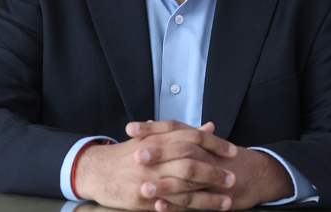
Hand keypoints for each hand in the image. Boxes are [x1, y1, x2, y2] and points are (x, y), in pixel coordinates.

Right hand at [74, 121, 236, 210]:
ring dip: (207, 195)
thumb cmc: (129, 153)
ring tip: (226, 200)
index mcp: (158, 138)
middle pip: (190, 162)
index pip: (192, 138)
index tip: (232, 151)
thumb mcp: (154, 136)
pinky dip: (187, 208)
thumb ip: (183, 133)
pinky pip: (169, 204)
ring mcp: (149, 179)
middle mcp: (154, 157)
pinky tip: (203, 211)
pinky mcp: (143, 198)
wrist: (97, 170)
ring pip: (183, 187)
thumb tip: (210, 126)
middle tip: (232, 178)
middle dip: (214, 171)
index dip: (214, 144)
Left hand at [131, 121, 294, 210]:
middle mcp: (205, 154)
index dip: (153, 128)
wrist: (258, 174)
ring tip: (143, 186)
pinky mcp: (216, 196)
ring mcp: (211, 176)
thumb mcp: (204, 143)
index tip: (130, 128)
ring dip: (164, 184)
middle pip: (180, 150)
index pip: (174, 128)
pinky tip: (159, 207)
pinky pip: (194, 201)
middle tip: (135, 155)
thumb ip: (178, 135)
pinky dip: (176, 205)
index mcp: (199, 139)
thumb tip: (152, 124)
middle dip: (158, 153)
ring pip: (186, 179)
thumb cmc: (225, 158)